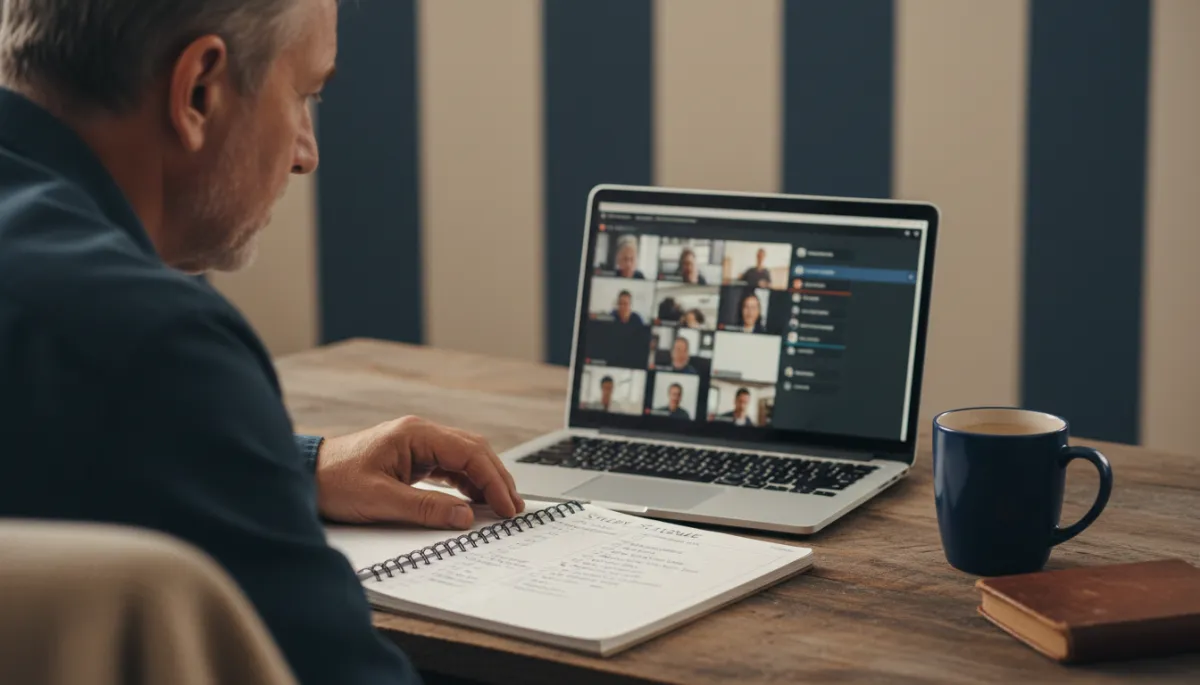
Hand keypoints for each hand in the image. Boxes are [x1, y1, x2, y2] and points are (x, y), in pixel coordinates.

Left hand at [314, 417, 524, 529]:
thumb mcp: (381, 500)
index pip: (469, 453)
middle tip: (514, 508)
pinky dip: (466, 484)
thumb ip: (426, 508)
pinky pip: (449, 468)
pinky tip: (474, 501)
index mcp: (415, 434)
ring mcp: (417, 445)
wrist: (305, 476)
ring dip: (484, 481)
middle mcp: (420, 434)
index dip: (493, 480)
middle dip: (496, 479)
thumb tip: (465, 516)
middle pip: (473, 451)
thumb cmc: (335, 481)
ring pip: (464, 459)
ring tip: (501, 507)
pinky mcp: (412, 458)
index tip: (507, 505)